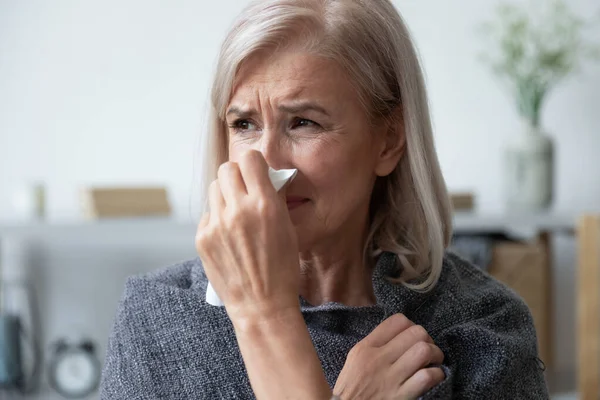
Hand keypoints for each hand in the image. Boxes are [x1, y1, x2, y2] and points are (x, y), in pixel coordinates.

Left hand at [195, 150, 299, 321]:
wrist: (262, 306)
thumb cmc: (281, 270)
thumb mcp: (287, 228)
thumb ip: (272, 199)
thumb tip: (262, 179)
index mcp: (265, 205)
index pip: (250, 159)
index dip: (254, 164)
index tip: (256, 172)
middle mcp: (238, 210)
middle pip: (226, 169)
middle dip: (236, 176)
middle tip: (244, 190)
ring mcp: (217, 224)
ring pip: (214, 188)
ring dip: (225, 194)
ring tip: (236, 213)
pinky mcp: (202, 238)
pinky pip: (207, 214)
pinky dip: (217, 218)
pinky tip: (228, 235)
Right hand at [334, 314, 444, 399]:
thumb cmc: (351, 387)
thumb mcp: (354, 359)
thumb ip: (374, 344)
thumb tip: (399, 334)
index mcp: (366, 348)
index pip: (396, 321)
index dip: (411, 325)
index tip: (412, 335)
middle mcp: (378, 359)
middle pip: (415, 333)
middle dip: (427, 339)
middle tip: (427, 347)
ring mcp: (391, 378)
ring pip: (424, 351)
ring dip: (435, 354)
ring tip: (433, 361)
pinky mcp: (402, 396)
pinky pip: (428, 377)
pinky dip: (437, 374)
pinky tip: (434, 376)